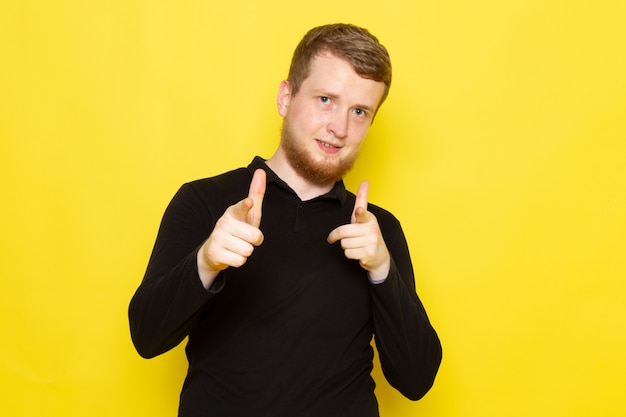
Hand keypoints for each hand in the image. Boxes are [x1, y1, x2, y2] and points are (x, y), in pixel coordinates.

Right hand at [197, 169, 265, 287]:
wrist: (213, 250)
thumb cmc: (237, 229)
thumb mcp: (248, 213)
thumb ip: (256, 194)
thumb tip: (261, 171)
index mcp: (233, 212)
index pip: (242, 207)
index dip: (246, 206)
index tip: (249, 203)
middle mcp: (223, 222)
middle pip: (256, 237)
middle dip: (254, 241)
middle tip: (244, 239)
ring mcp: (217, 237)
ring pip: (248, 250)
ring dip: (245, 252)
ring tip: (236, 247)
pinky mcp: (214, 253)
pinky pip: (240, 261)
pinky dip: (238, 261)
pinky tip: (230, 255)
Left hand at [327, 181, 390, 281]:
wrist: (379, 255)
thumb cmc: (367, 233)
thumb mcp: (365, 216)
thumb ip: (362, 200)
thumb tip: (365, 181)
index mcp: (369, 218)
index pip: (362, 214)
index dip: (360, 212)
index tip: (358, 211)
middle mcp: (372, 229)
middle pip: (343, 232)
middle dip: (337, 236)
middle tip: (340, 237)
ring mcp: (371, 242)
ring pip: (344, 244)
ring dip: (346, 246)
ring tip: (356, 245)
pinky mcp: (368, 254)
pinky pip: (347, 254)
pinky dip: (350, 254)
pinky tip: (358, 253)